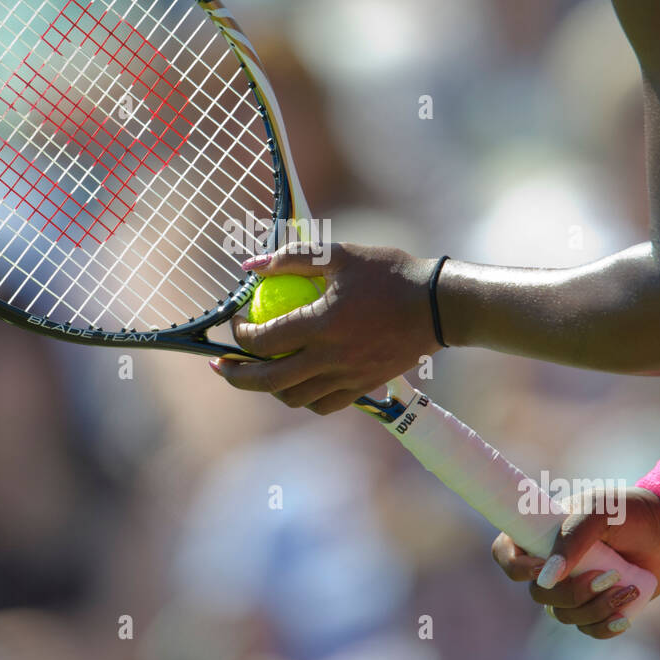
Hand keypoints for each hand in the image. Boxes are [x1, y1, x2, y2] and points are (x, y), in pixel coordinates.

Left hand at [212, 242, 440, 413]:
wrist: (439, 305)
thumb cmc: (389, 273)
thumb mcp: (340, 254)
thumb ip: (291, 258)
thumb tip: (249, 265)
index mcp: (322, 324)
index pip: (263, 341)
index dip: (239, 335)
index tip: (234, 321)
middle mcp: (331, 358)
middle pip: (269, 381)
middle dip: (235, 376)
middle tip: (219, 365)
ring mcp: (348, 377)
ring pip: (294, 398)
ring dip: (268, 389)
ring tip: (258, 372)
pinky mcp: (363, 387)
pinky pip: (323, 404)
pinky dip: (303, 397)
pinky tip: (295, 382)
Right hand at [492, 487, 659, 638]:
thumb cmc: (629, 511)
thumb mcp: (599, 511)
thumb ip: (571, 538)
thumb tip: (547, 579)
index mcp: (541, 534)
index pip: (505, 555)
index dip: (514, 567)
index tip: (542, 568)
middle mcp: (552, 564)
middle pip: (538, 594)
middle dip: (571, 592)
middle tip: (608, 575)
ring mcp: (574, 587)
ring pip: (563, 615)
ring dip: (594, 608)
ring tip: (628, 588)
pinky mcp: (598, 607)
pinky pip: (588, 630)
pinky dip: (604, 626)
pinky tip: (624, 615)